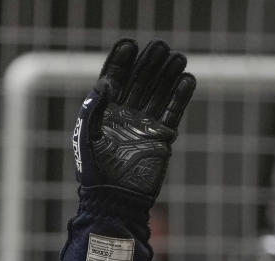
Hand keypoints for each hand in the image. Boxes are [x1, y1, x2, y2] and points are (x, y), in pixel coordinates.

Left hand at [72, 39, 194, 202]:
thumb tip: (104, 83)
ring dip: (168, 74)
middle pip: (140, 81)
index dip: (120, 62)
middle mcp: (126, 116)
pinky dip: (180, 96)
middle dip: (149, 63)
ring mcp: (144, 125)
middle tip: (159, 47)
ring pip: (159, 92)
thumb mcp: (87, 140)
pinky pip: (173, 112)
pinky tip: (186, 79)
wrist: (115, 202)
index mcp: (105, 114)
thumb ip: (92, 111)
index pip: (114, 80)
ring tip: (177, 58)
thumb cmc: (96, 174)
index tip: (129, 45)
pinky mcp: (161, 137)